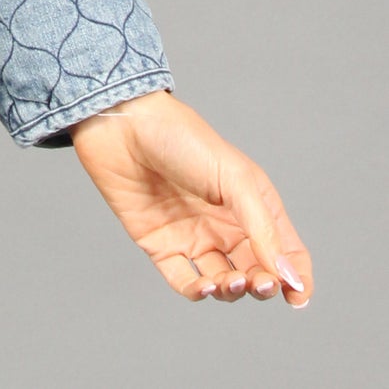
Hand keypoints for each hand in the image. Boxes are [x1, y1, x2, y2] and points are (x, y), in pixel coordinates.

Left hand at [70, 89, 311, 308]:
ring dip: (232, 292)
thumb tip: (291, 277)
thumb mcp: (234, 178)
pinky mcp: (161, 245)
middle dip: (263, 286)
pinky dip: (198, 292)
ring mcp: (193, 235)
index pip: (286, 252)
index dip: (297, 278)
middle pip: (256, 272)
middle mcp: (225, 224)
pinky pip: (184, 281)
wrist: (122, 124)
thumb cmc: (182, 138)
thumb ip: (263, 229)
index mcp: (251, 204)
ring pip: (224, 283)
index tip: (296, 296)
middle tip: (260, 283)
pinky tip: (205, 287)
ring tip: (229, 282)